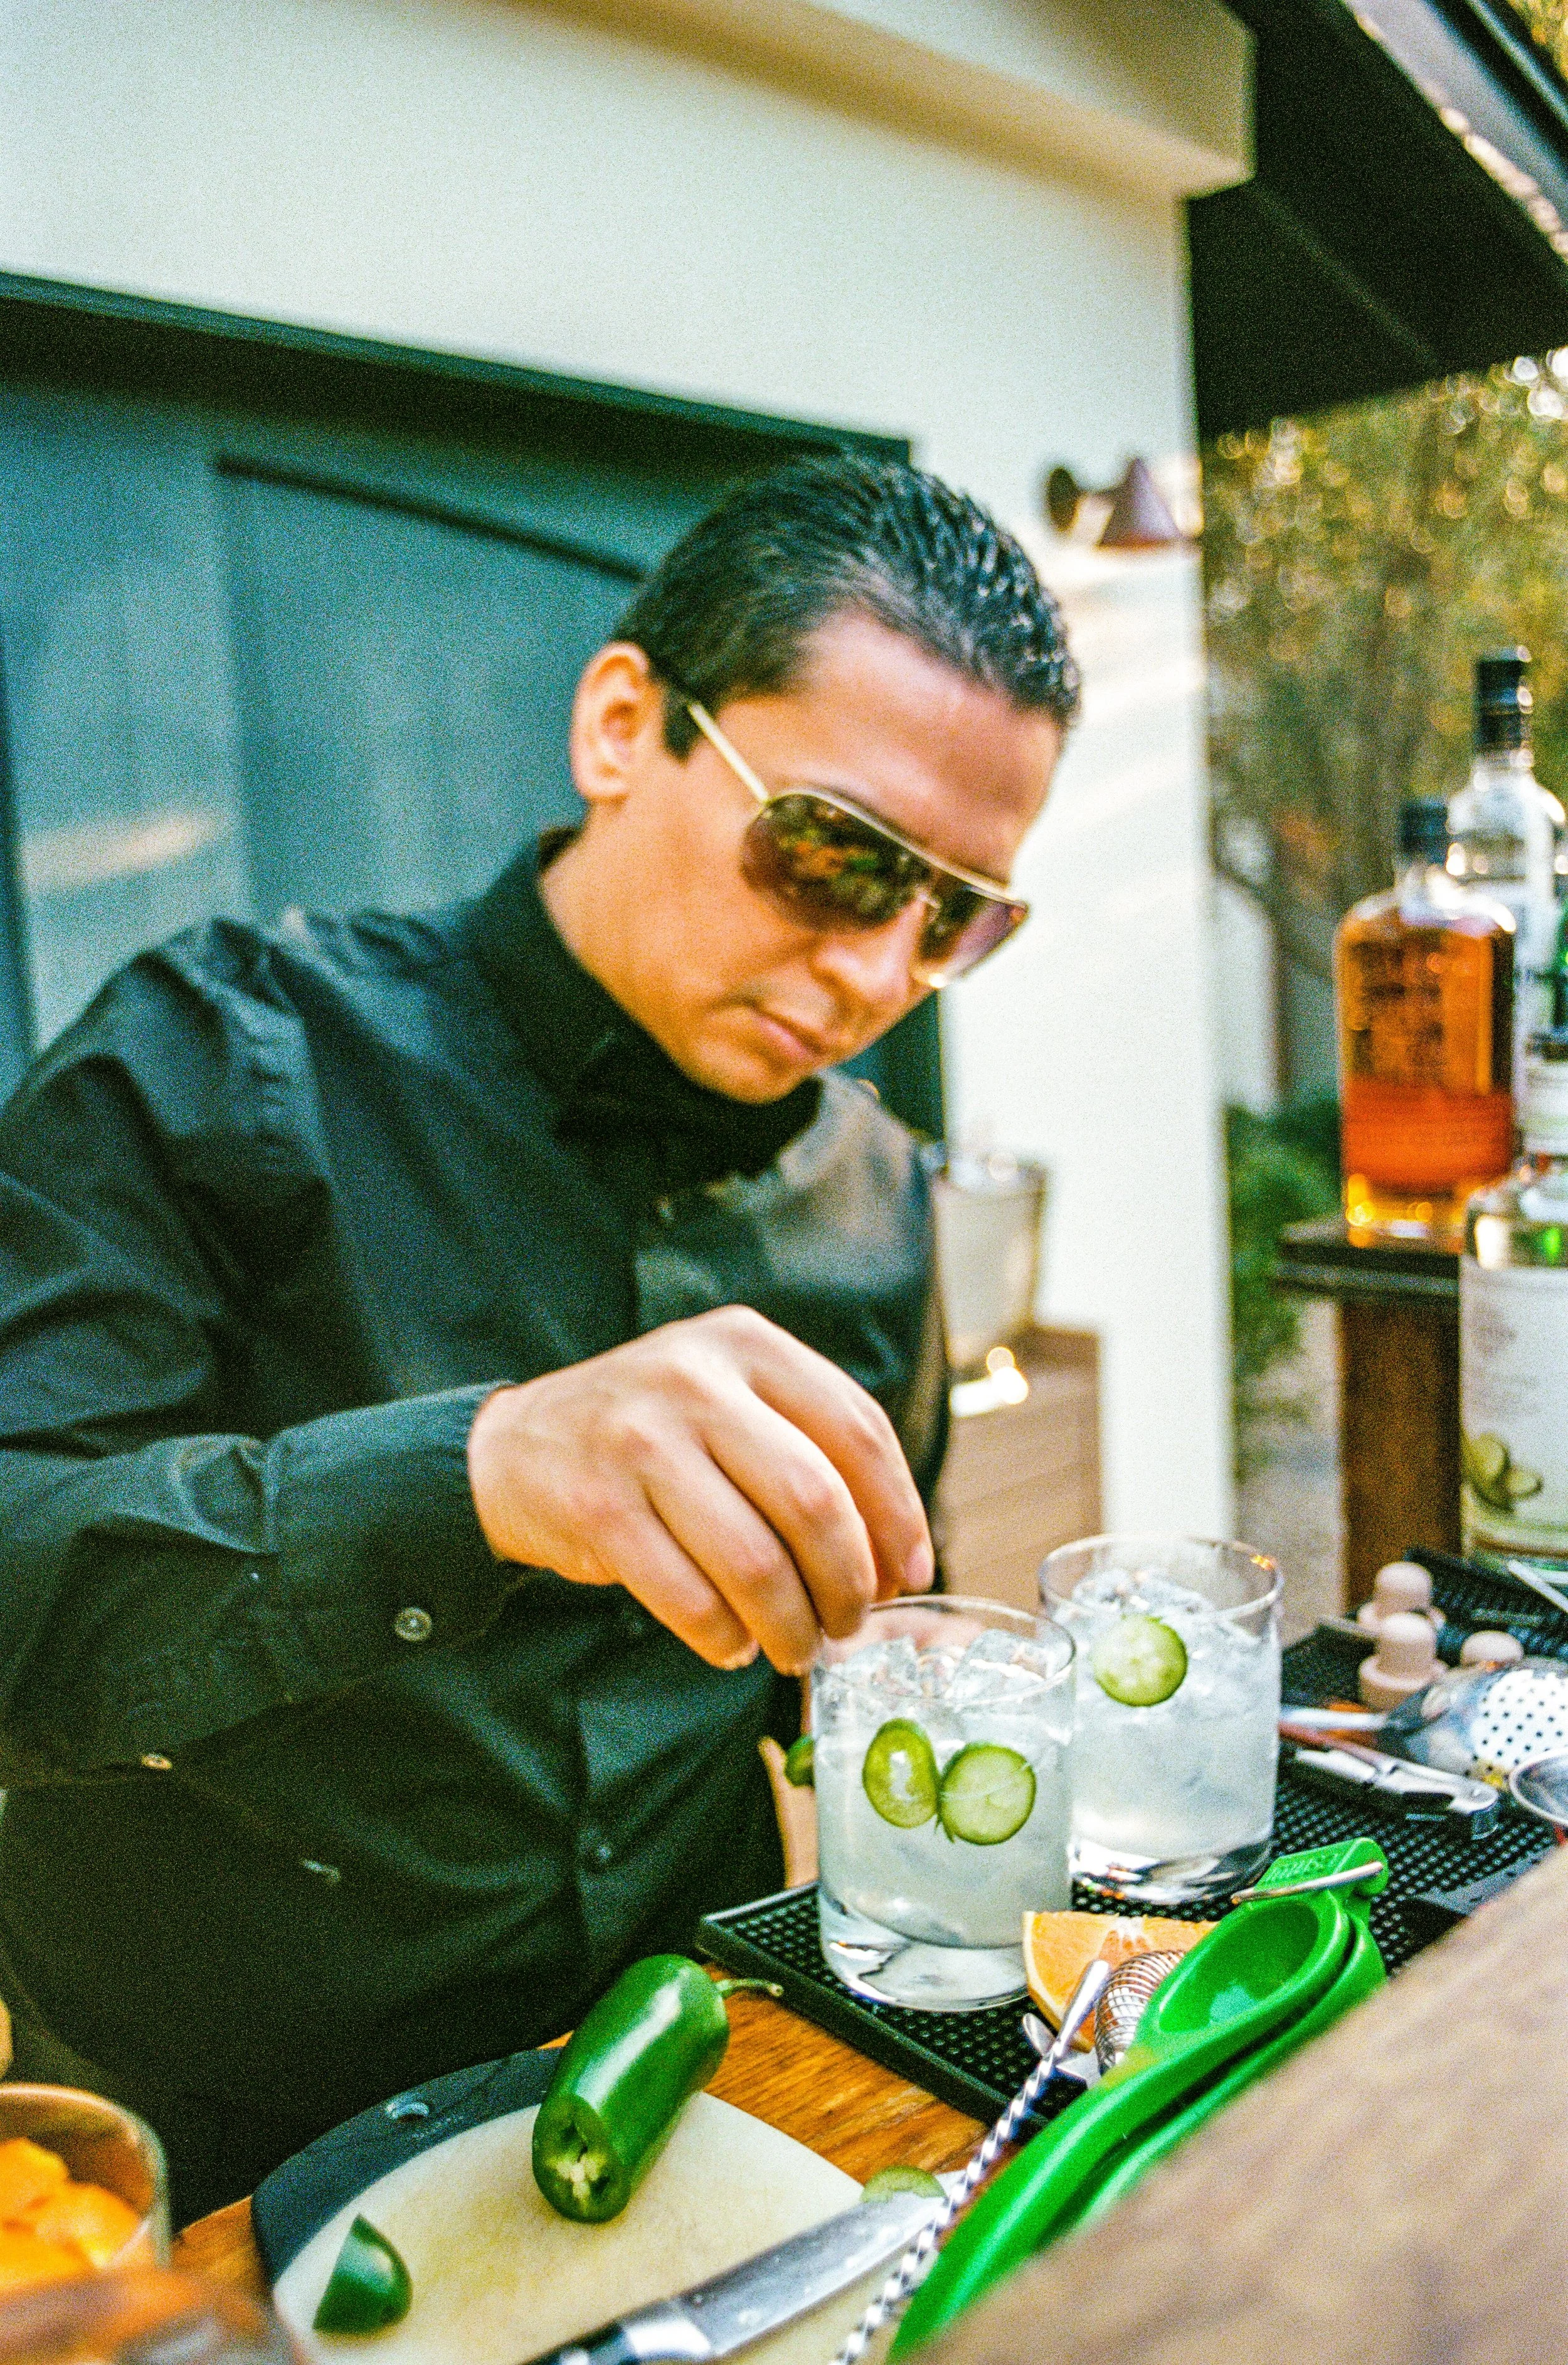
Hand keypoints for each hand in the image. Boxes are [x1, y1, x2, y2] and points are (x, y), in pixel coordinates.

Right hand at [466, 1306, 933, 1674]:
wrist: (514, 1448)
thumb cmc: (654, 1436)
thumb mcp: (729, 1399)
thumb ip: (809, 1448)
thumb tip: (899, 1561)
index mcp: (746, 1343)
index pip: (857, 1429)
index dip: (899, 1513)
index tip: (910, 1573)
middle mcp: (695, 1379)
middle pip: (815, 1500)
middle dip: (848, 1582)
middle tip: (849, 1624)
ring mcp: (641, 1441)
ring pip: (755, 1561)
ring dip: (790, 1625)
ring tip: (795, 1647)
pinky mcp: (599, 1508)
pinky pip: (691, 1598)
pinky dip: (725, 1639)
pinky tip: (732, 1646)